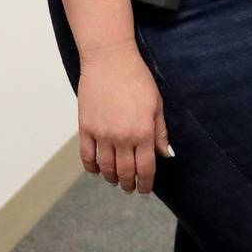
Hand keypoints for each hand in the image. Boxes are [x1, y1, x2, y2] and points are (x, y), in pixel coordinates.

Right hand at [76, 40, 173, 195]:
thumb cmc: (137, 79)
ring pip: (105, 168)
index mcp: (143, 132)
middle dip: (129, 184)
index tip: (145, 190)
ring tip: (115, 180)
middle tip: (131, 187)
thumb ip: (160, 132)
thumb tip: (165, 154)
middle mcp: (123, 137)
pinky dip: (91, 167)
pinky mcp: (86, 128)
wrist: (110, 61)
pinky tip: (96, 171)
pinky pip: (87, 156)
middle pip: (125, 172)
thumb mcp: (157, 105)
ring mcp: (102, 134)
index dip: (146, 183)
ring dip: (111, 178)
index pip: (146, 168)